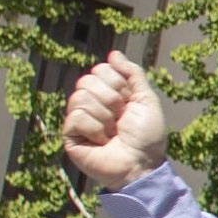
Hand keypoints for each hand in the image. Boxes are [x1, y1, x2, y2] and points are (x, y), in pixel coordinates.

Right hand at [62, 51, 167, 190]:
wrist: (142, 164)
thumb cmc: (147, 136)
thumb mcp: (146, 99)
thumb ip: (132, 73)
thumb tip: (113, 53)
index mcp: (108, 92)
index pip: (100, 69)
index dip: (118, 84)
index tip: (129, 103)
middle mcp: (91, 103)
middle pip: (87, 80)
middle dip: (112, 99)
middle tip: (121, 118)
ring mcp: (78, 119)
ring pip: (80, 97)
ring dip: (105, 117)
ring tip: (113, 132)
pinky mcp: (70, 135)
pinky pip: (77, 117)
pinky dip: (95, 130)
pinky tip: (102, 141)